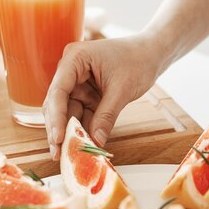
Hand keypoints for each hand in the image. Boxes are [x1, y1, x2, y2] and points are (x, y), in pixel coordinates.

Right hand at [43, 33, 162, 159]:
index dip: (56, 117)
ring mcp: (78, 83)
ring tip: (70, 154)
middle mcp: (71, 70)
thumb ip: (106, 115)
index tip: (57, 139)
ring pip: (68, 112)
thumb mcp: (122, 89)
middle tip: (58, 153)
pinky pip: (81, 114)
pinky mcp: (87, 93)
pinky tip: (83, 145)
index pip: (58, 90)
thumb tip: (95, 141)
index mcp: (75, 58)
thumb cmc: (138, 60)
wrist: (152, 54)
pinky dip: (82, 128)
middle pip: (58, 103)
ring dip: (70, 132)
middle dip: (59, 129)